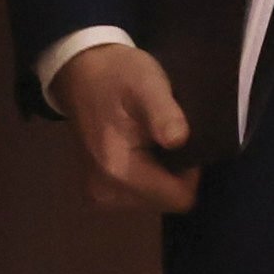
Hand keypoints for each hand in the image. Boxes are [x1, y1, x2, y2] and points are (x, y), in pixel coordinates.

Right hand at [51, 43, 201, 216]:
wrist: (81, 72)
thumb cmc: (118, 75)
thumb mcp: (148, 84)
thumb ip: (164, 114)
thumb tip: (178, 141)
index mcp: (118, 171)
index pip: (180, 197)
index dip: (192, 171)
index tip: (183, 139)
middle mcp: (105, 193)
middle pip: (167, 202)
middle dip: (176, 174)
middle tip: (168, 137)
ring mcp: (99, 196)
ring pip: (155, 201)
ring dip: (163, 175)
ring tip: (155, 141)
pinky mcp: (99, 193)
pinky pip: (140, 196)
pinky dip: (149, 177)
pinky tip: (144, 151)